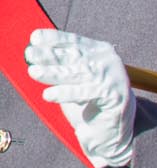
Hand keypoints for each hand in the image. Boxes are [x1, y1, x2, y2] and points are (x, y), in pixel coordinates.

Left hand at [24, 29, 136, 167]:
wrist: (111, 129)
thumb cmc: (89, 101)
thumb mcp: (75, 79)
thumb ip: (62, 66)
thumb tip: (35, 55)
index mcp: (100, 52)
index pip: (74, 42)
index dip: (54, 39)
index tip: (35, 38)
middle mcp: (109, 62)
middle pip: (75, 56)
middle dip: (51, 55)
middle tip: (30, 55)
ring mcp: (114, 78)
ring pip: (79, 73)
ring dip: (54, 72)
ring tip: (34, 72)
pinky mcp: (114, 96)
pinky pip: (85, 93)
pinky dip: (65, 93)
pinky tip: (48, 95)